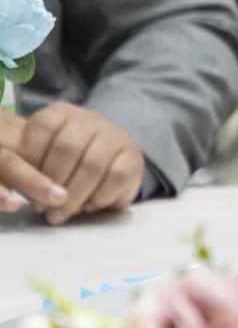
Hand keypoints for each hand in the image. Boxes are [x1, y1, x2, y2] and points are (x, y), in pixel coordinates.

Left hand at [0, 102, 145, 222]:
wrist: (105, 162)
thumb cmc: (61, 163)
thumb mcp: (38, 156)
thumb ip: (24, 166)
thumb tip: (12, 187)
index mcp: (61, 113)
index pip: (43, 126)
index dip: (31, 157)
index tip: (23, 183)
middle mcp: (90, 119)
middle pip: (68, 147)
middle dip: (52, 182)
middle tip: (41, 207)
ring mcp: (115, 136)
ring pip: (93, 165)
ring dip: (73, 197)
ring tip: (59, 215)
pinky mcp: (134, 157)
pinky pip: (116, 178)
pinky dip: (98, 198)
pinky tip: (87, 206)